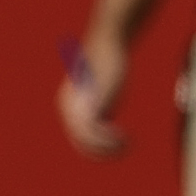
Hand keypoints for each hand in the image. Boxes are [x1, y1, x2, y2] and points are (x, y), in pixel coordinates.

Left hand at [62, 42, 129, 158]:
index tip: (118, 145)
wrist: (107, 44)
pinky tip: (124, 136)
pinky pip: (95, 132)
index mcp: (69, 105)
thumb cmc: (108, 65)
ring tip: (126, 143)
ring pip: (88, 141)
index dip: (98, 147)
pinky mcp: (90, 102)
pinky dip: (110, 140)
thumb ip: (101, 106)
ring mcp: (78, 106)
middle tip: (125, 147)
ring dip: (109, 148)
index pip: (79, 137)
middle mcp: (69, 108)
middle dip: (104, 151)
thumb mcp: (103, 90)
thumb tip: (105, 119)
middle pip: (82, 142)